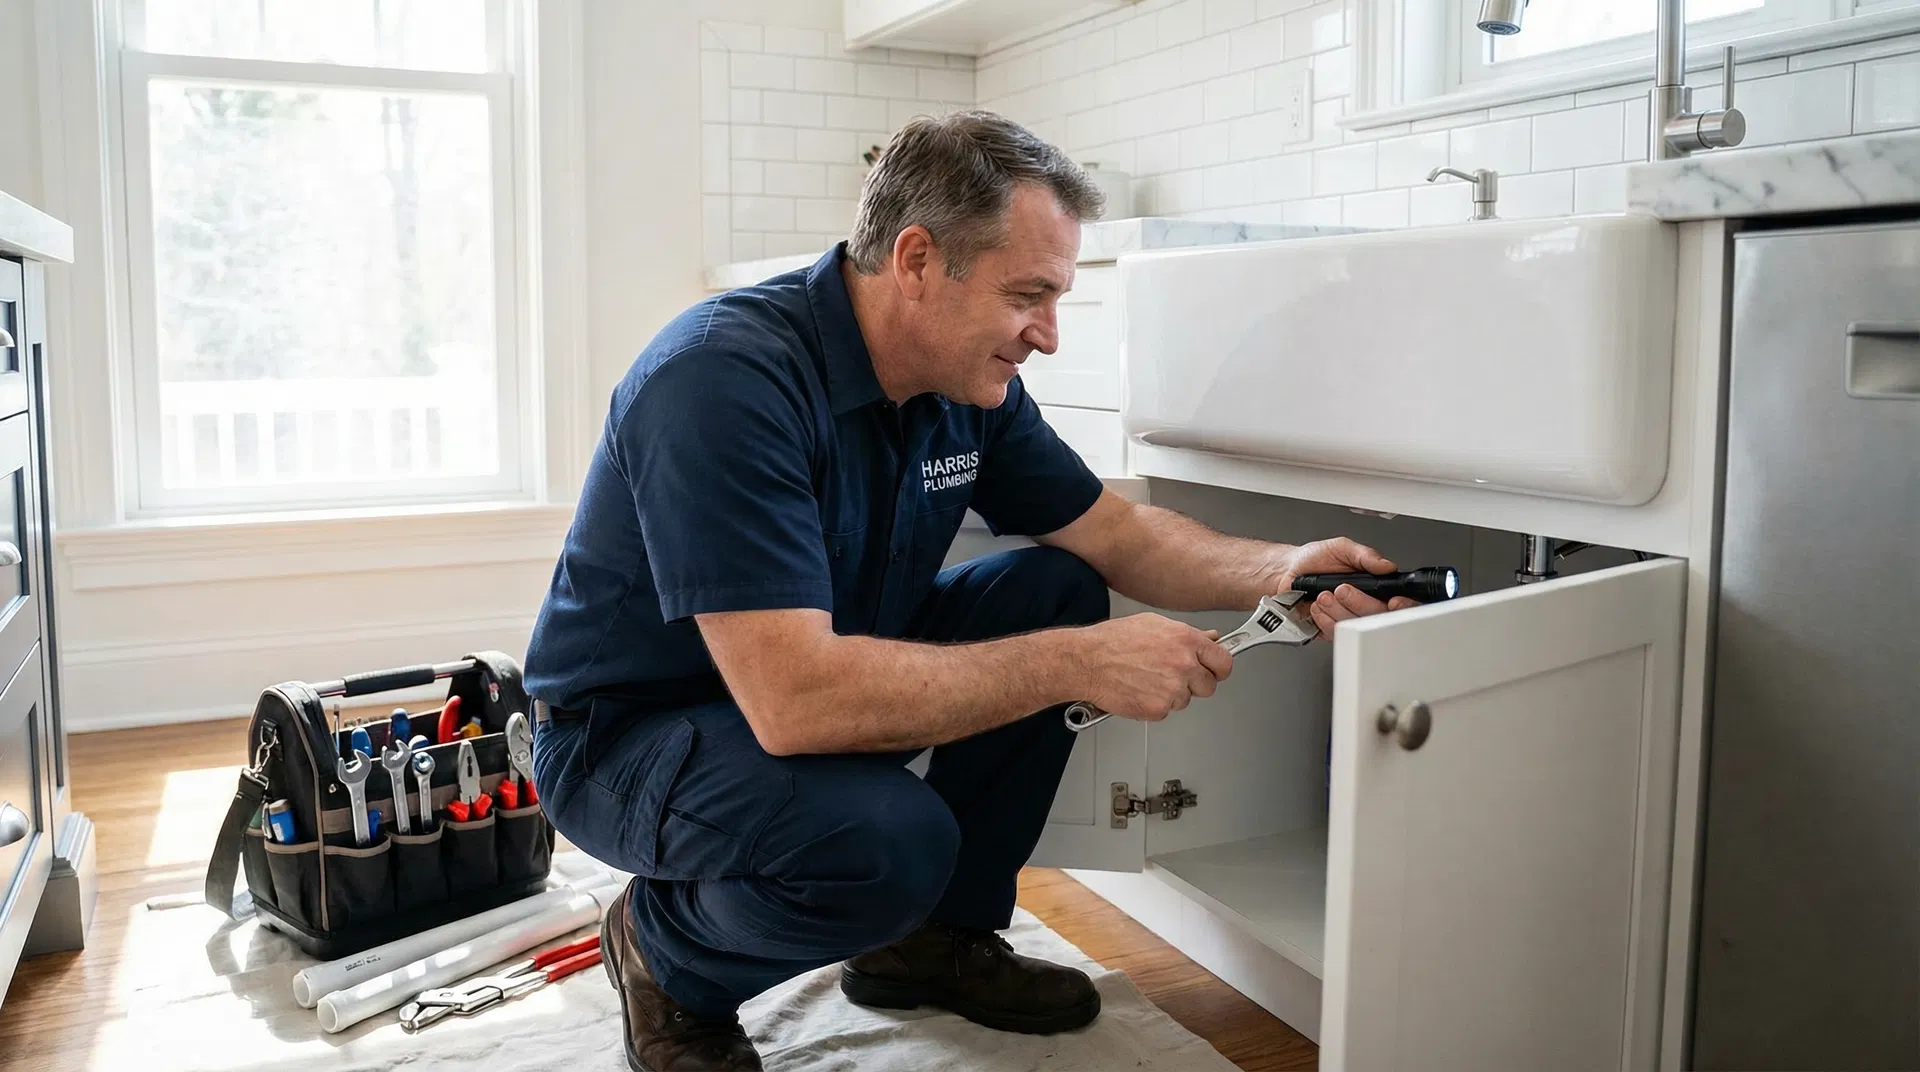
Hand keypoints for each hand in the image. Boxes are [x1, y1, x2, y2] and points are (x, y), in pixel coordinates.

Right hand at [1074, 614, 1232, 721]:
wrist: (1087, 661)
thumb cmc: (1112, 641)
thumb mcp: (1154, 624)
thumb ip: (1187, 634)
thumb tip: (1209, 639)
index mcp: (1185, 640)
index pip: (1223, 661)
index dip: (1218, 668)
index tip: (1215, 670)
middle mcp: (1183, 664)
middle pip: (1209, 686)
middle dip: (1195, 683)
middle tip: (1173, 676)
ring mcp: (1172, 689)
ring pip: (1186, 700)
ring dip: (1172, 694)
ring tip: (1147, 679)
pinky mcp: (1158, 708)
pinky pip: (1166, 711)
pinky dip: (1154, 705)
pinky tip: (1139, 689)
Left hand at [1276, 537, 1420, 637]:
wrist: (1287, 572)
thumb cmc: (1313, 559)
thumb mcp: (1341, 548)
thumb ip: (1365, 555)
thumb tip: (1386, 565)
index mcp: (1374, 585)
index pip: (1399, 601)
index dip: (1402, 605)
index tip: (1393, 601)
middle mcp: (1365, 603)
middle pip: (1378, 616)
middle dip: (1360, 603)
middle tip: (1342, 589)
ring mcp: (1349, 618)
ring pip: (1356, 626)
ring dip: (1338, 610)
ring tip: (1323, 595)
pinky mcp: (1332, 629)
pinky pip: (1336, 633)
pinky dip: (1325, 619)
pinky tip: (1317, 607)